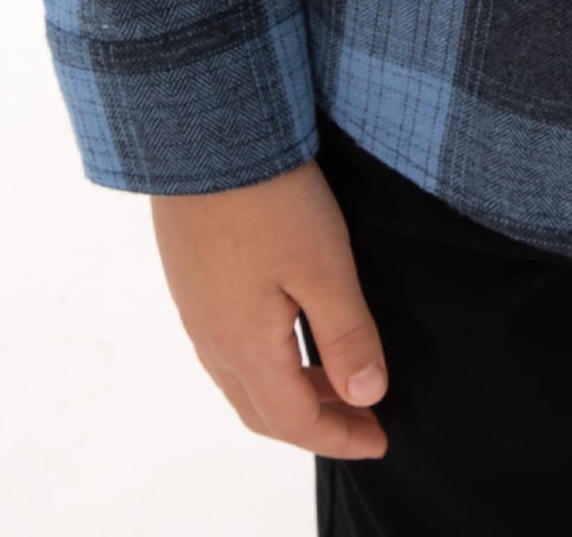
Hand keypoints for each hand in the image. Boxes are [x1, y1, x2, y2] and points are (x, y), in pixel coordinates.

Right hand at [150, 159, 387, 458]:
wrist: (200, 132)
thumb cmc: (267, 197)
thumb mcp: (324, 265)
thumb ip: (346, 334)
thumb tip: (368, 395)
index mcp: (245, 347)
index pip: (295, 421)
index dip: (341, 438)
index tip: (380, 439)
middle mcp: (213, 340)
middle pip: (264, 411)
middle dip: (317, 423)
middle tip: (363, 418)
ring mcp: (196, 310)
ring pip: (243, 381)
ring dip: (290, 393)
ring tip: (336, 378)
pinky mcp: (191, 280)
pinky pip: (226, 348)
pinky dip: (266, 363)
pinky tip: (289, 334)